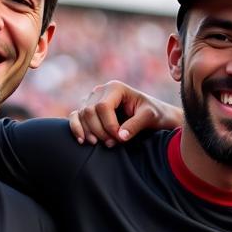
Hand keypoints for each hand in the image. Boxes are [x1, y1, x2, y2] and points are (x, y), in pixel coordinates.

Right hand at [68, 81, 182, 146]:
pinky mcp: (88, 110)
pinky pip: (75, 116)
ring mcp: (92, 99)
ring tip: (99, 144)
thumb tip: (119, 137)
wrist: (156, 117)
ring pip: (81, 115)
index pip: (103, 107)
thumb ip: (135, 125)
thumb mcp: (150, 117)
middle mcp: (101, 90)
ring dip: (88, 132)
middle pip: (89, 111)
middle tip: (112, 144)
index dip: (109, 125)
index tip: (119, 139)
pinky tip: (82, 140)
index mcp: (115, 88)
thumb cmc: (155, 114)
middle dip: (99, 131)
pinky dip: (76, 128)